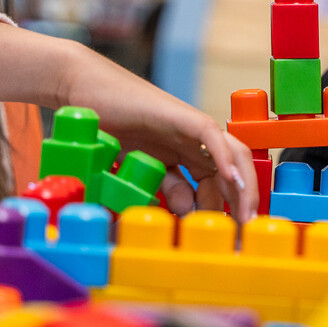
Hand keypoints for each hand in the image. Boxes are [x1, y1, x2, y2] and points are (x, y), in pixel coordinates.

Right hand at [61, 67, 257, 220]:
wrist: (82, 90)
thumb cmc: (105, 127)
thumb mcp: (140, 170)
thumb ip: (163, 189)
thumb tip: (185, 212)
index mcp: (186, 155)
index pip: (220, 183)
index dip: (230, 209)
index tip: (235, 236)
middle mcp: (193, 142)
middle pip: (233, 171)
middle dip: (241, 202)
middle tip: (244, 233)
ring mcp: (189, 128)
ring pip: (231, 154)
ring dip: (241, 186)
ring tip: (243, 215)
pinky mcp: (180, 115)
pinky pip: (210, 135)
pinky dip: (224, 157)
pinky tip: (231, 178)